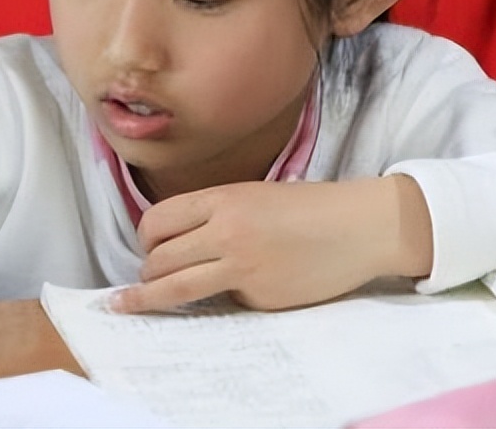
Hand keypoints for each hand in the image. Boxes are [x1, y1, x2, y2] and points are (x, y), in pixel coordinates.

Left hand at [110, 175, 433, 312]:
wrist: (360, 227)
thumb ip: (213, 214)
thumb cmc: (308, 208)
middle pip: (158, 259)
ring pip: (174, 288)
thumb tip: (175, 243)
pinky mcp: (260, 297)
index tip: (144, 249)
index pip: (156, 220)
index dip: (144, 239)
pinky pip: (224, 302)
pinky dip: (224, 299)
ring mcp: (242, 267)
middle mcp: (225, 232)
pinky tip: (247, 288)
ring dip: (151, 297)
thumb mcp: (253, 195)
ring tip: (135, 302)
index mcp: (222, 199)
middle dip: (145, 274)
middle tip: (145, 279)